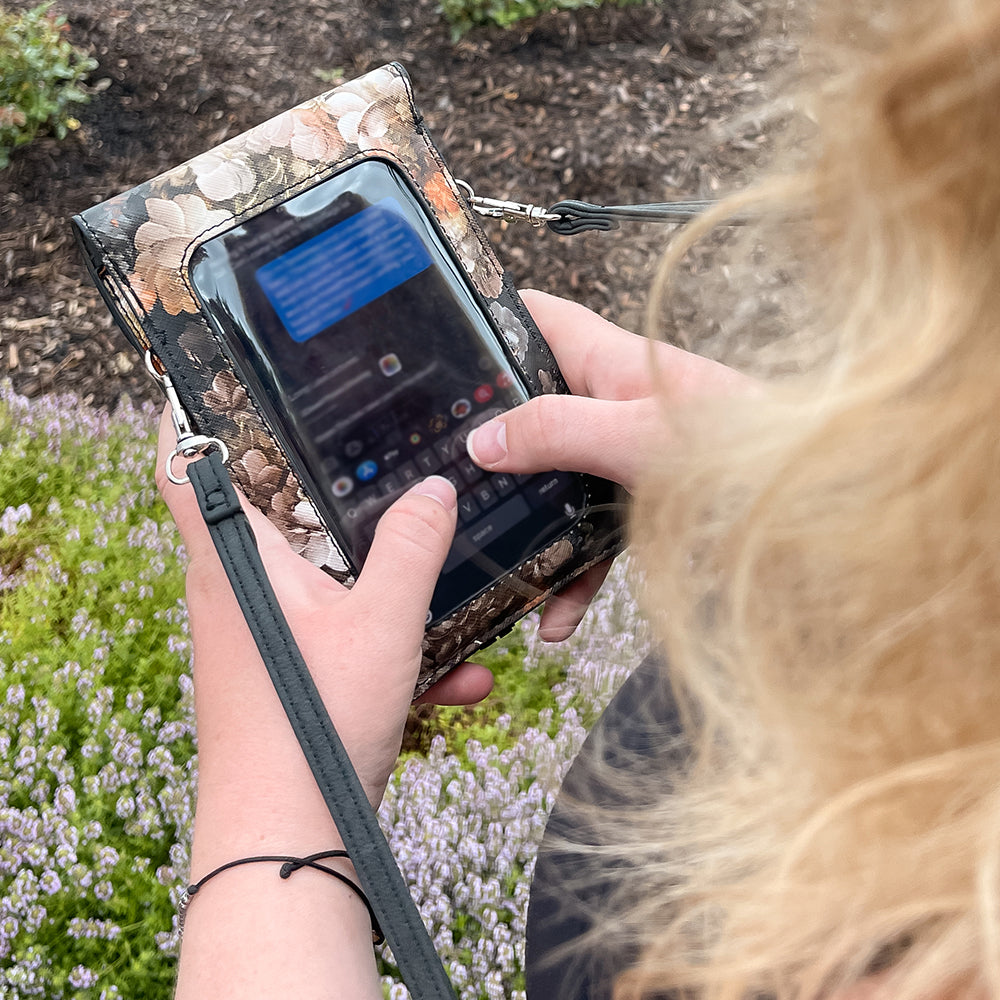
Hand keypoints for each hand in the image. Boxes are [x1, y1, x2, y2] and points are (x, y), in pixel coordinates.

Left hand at [155, 409, 492, 826]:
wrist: (289, 840)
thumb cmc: (315, 727)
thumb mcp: (382, 623)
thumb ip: (412, 548)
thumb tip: (435, 491)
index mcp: (235, 560)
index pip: (186, 463)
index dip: (190, 412)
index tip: (214, 375)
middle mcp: (235, 591)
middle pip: (266, 513)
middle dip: (322, 493)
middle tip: (368, 461)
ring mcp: (259, 635)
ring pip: (320, 584)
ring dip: (381, 589)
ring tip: (447, 599)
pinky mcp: (286, 673)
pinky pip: (340, 638)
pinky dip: (389, 647)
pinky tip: (459, 679)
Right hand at [466, 289, 741, 640]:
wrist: (822, 506)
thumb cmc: (748, 448)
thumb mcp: (638, 435)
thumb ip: (560, 430)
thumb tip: (484, 440)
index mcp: (609, 361)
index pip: (533, 317)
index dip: (483, 318)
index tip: (432, 342)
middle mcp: (611, 402)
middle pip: (530, 409)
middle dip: (488, 441)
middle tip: (438, 472)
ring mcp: (624, 455)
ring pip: (554, 481)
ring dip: (524, 521)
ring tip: (488, 561)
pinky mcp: (640, 502)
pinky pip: (589, 534)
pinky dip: (569, 572)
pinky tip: (554, 618)